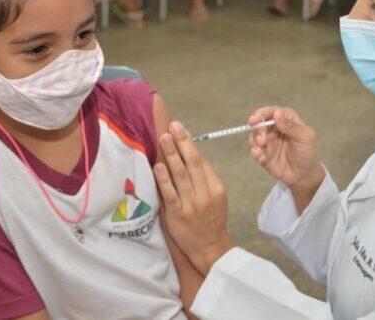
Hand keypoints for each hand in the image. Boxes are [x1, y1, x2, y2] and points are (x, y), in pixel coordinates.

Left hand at [154, 121, 235, 275]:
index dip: (189, 142)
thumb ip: (203, 178)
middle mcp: (205, 193)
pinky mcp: (178, 215)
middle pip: (192, 163)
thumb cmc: (210, 219)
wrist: (209, 247)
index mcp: (216, 186)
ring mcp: (191, 204)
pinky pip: (170, 193)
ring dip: (171, 154)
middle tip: (172, 126)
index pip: (201, 160)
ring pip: (180, 175)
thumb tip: (187, 153)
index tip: (180, 128)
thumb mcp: (215, 196)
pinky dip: (164, 179)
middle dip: (181, 142)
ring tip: (163, 138)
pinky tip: (158, 166)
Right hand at [248, 107, 323, 195]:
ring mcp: (268, 141)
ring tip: (261, 147)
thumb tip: (277, 113)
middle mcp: (275, 128)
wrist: (305, 175)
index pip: (271, 112)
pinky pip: (254, 150)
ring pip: (254, 136)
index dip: (261, 113)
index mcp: (286, 119)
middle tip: (262, 140)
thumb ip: (291, 126)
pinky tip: (258, 154)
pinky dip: (254, 152)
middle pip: (259, 123)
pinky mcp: (263, 154)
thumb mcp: (305, 137)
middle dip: (257, 129)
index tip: (255, 119)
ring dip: (254, 141)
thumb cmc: (308, 153)